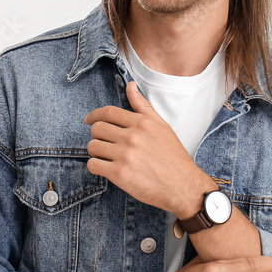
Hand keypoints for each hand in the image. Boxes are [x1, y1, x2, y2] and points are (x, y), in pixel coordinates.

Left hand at [84, 80, 210, 215]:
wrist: (183, 186)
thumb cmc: (173, 156)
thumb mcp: (161, 125)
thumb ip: (143, 106)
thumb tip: (130, 85)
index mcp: (142, 123)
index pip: (108, 112)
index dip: (94, 115)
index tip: (89, 120)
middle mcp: (132, 137)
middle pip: (97, 129)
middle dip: (96, 135)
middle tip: (103, 143)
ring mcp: (125, 156)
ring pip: (93, 147)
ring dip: (95, 151)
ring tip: (106, 156)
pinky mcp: (120, 174)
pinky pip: (94, 165)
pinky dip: (96, 166)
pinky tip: (105, 168)